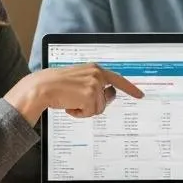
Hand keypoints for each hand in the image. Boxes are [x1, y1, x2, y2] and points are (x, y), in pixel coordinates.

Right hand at [7, 64, 144, 124]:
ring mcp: (94, 85)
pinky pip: (89, 113)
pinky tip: (68, 105)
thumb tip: (109, 96)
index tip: (140, 95)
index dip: (130, 89)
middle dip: (93, 106)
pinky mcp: (90, 96)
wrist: (41, 87)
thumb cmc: (56, 85)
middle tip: (77, 101)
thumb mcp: (79, 79)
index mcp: (95, 69)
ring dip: (83, 109)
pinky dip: (78, 113)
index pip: (118, 79)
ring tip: (70, 100)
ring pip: (97, 109)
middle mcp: (97, 75)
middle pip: (106, 101)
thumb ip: (94, 84)